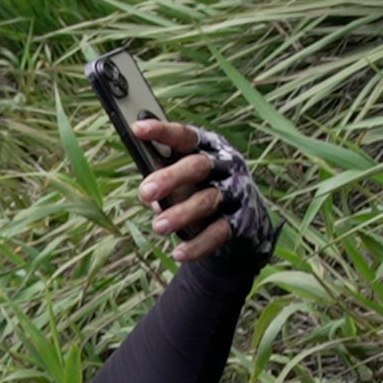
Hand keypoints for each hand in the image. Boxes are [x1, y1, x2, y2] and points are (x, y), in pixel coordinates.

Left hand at [133, 122, 277, 264]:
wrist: (245, 220)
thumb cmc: (201, 189)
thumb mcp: (184, 179)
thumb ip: (165, 179)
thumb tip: (147, 194)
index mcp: (207, 148)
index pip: (185, 136)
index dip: (162, 131)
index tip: (137, 130)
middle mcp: (225, 166)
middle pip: (198, 166)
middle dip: (170, 177)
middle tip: (144, 192)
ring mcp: (236, 193)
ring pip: (208, 200)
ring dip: (181, 214)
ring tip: (158, 227)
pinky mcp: (241, 221)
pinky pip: (218, 232)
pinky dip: (198, 245)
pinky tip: (178, 253)